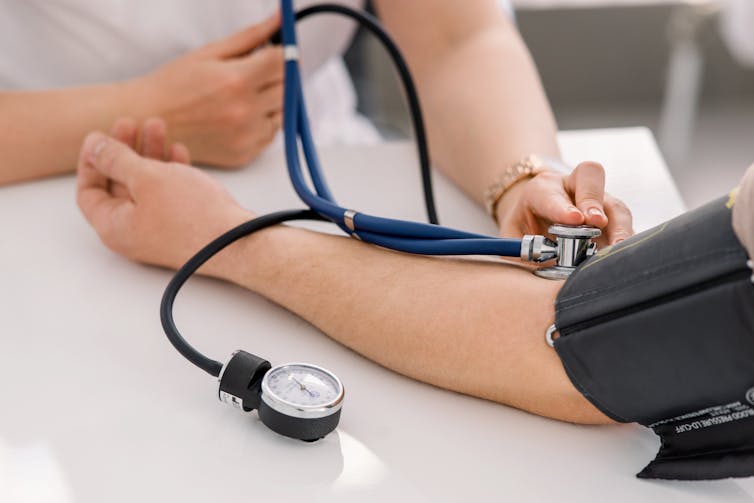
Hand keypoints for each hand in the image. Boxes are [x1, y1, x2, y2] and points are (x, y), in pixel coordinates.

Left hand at [76, 129, 252, 273]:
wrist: (238, 242)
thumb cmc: (192, 215)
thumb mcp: (147, 178)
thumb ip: (116, 159)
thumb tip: (94, 146)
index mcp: (114, 226)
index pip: (89, 192)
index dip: (91, 161)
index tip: (100, 136)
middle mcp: (133, 231)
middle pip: (118, 185)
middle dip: (124, 150)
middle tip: (130, 123)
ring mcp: (160, 229)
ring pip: (146, 186)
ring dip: (149, 154)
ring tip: (158, 126)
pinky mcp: (184, 225)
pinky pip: (168, 194)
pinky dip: (169, 171)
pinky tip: (178, 151)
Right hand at [127, 14, 283, 168]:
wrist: (147, 121)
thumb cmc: (174, 84)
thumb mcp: (209, 53)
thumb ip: (250, 37)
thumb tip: (281, 20)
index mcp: (236, 81)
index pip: (283, 64)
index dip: (284, 55)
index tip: (276, 53)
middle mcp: (245, 111)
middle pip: (288, 89)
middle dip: (279, 78)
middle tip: (256, 75)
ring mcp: (246, 136)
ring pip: (283, 114)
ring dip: (273, 103)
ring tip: (243, 97)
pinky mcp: (244, 155)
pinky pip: (270, 135)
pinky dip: (262, 124)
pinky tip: (238, 116)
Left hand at [495, 161, 633, 246]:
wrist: (537, 217)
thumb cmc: (524, 228)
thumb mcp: (512, 238)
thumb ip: (521, 252)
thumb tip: (537, 274)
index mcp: (540, 190)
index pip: (549, 194)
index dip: (561, 207)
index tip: (573, 220)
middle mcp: (572, 187)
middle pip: (589, 178)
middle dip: (592, 200)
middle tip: (596, 222)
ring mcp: (598, 200)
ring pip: (614, 205)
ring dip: (618, 226)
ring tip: (618, 246)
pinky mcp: (614, 218)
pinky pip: (625, 225)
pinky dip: (626, 241)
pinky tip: (623, 256)